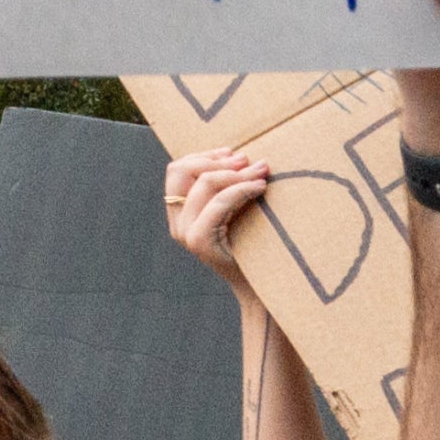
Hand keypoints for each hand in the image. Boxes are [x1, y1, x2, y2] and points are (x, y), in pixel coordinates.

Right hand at [160, 143, 280, 257]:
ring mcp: (185, 233)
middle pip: (182, 170)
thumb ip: (227, 189)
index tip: (232, 153)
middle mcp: (177, 222)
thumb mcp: (235, 210)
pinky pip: (219, 202)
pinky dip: (241, 189)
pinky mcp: (199, 241)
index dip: (204, 155)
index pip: (177, 169)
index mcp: (180, 213)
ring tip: (262, 172)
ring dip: (236, 173)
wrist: (261, 287)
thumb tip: (239, 156)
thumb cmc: (253, 245)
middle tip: (248, 161)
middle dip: (216, 160)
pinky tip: (260, 188)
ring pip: (204, 184)